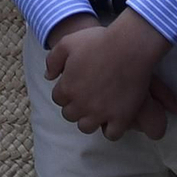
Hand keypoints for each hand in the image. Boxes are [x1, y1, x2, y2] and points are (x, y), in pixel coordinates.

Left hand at [45, 9, 176, 138]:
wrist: (129, 47)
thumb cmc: (98, 41)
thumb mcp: (68, 43)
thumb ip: (53, 60)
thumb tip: (48, 76)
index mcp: (67, 87)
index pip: (58, 99)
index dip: (65, 91)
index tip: (74, 84)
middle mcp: (81, 105)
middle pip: (70, 115)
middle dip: (74, 106)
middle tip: (85, 96)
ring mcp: (101, 114)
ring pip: (86, 127)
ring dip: (88, 119)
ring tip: (96, 108)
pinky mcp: (121, 118)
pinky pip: (111, 135)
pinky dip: (110, 129)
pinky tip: (113, 117)